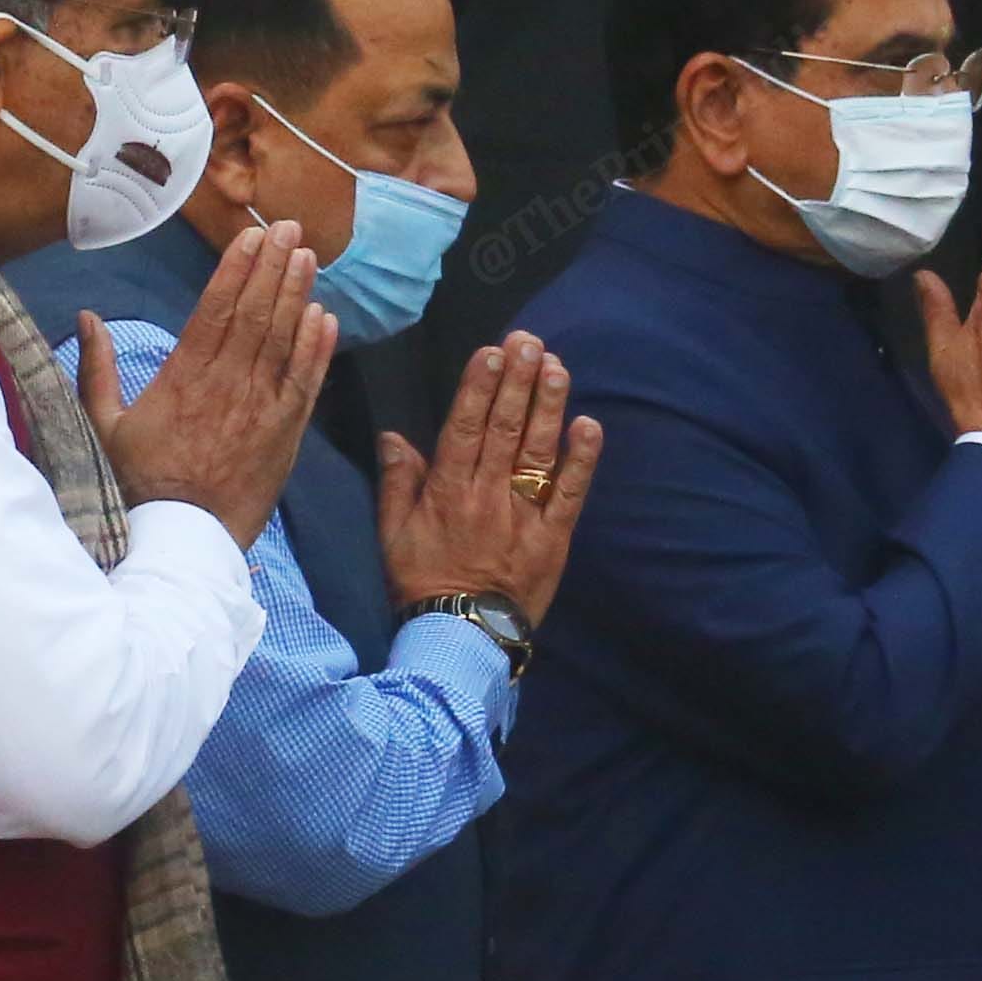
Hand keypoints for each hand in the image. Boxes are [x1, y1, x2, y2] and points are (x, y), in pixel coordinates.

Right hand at [75, 221, 338, 547]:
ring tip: (308, 258)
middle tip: (289, 229)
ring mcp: (260, 409)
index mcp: (183, 378)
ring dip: (298, 295)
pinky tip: (325, 317)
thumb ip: (96, 368)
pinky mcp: (285, 433)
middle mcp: (226, 386)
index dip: (236, 270)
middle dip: (273, 267)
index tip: (251, 238)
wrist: (182, 540)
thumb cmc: (139, 483)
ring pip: (284, 340)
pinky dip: (317, 348)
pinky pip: (305, 382)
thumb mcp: (103, 425)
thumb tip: (87, 317)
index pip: (215, 310)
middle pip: (256, 315)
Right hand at [376, 330, 604, 625]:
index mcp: (447, 492)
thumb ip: (396, 482)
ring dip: (548, 406)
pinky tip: (588, 425)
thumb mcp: (393, 534)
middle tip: (529, 342)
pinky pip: (569, 494)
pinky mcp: (553, 537)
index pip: (465, 428)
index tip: (491, 352)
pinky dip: (580, 460)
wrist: (461, 638)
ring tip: (556, 366)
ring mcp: (523, 515)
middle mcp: (486, 496)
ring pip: (537, 452)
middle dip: (517, 382)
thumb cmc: (422, 583)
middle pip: (504, 429)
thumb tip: (393, 436)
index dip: (479, 387)